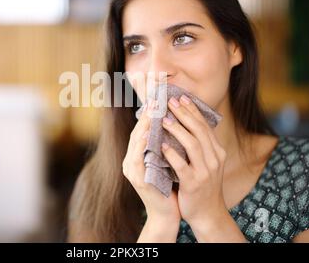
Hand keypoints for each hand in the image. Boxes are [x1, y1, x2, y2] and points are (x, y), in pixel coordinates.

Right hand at [122, 100, 180, 223]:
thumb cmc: (171, 185)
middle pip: (138, 131)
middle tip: (156, 98)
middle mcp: (132, 160)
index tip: (159, 96)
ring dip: (144, 125)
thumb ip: (166, 144)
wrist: (169, 212)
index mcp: (139, 155)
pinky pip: (138, 158)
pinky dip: (142, 144)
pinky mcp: (137, 179)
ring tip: (153, 110)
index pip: (144, 129)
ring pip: (136, 142)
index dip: (151, 113)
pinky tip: (149, 133)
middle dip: (147, 114)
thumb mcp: (168, 160)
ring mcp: (133, 170)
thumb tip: (176, 121)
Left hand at [161, 95, 227, 228]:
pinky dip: (172, 154)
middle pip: (199, 131)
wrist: (208, 214)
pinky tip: (162, 145)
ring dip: (178, 130)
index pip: (205, 126)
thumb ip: (200, 145)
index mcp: (217, 152)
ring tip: (165, 119)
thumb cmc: (203, 186)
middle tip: (171, 102)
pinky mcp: (194, 184)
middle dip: (185, 114)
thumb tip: (186, 123)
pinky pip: (182, 166)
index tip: (181, 97)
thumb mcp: (206, 163)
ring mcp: (205, 172)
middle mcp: (214, 159)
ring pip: (193, 145)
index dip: (193, 111)